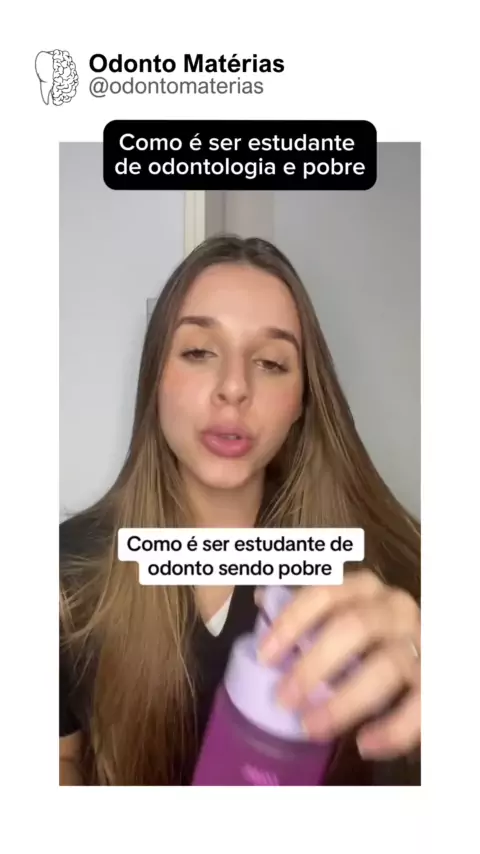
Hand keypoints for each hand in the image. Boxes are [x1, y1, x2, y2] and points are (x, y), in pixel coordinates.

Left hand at [256, 572, 420, 759]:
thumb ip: (306, 608)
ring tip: (311, 727)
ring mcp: (420, 644)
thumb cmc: (370, 634)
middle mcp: (396, 609)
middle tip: (284, 698)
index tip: (265, 656)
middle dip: (314, 665)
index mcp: (365, 589)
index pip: (325, 593)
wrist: (426, 657)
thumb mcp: (340, 612)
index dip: (292, 622)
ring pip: (385, 666)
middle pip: (355, 627)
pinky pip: (419, 706)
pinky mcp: (437, 682)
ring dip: (344, 701)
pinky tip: (364, 744)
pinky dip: (393, 728)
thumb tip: (262, 598)